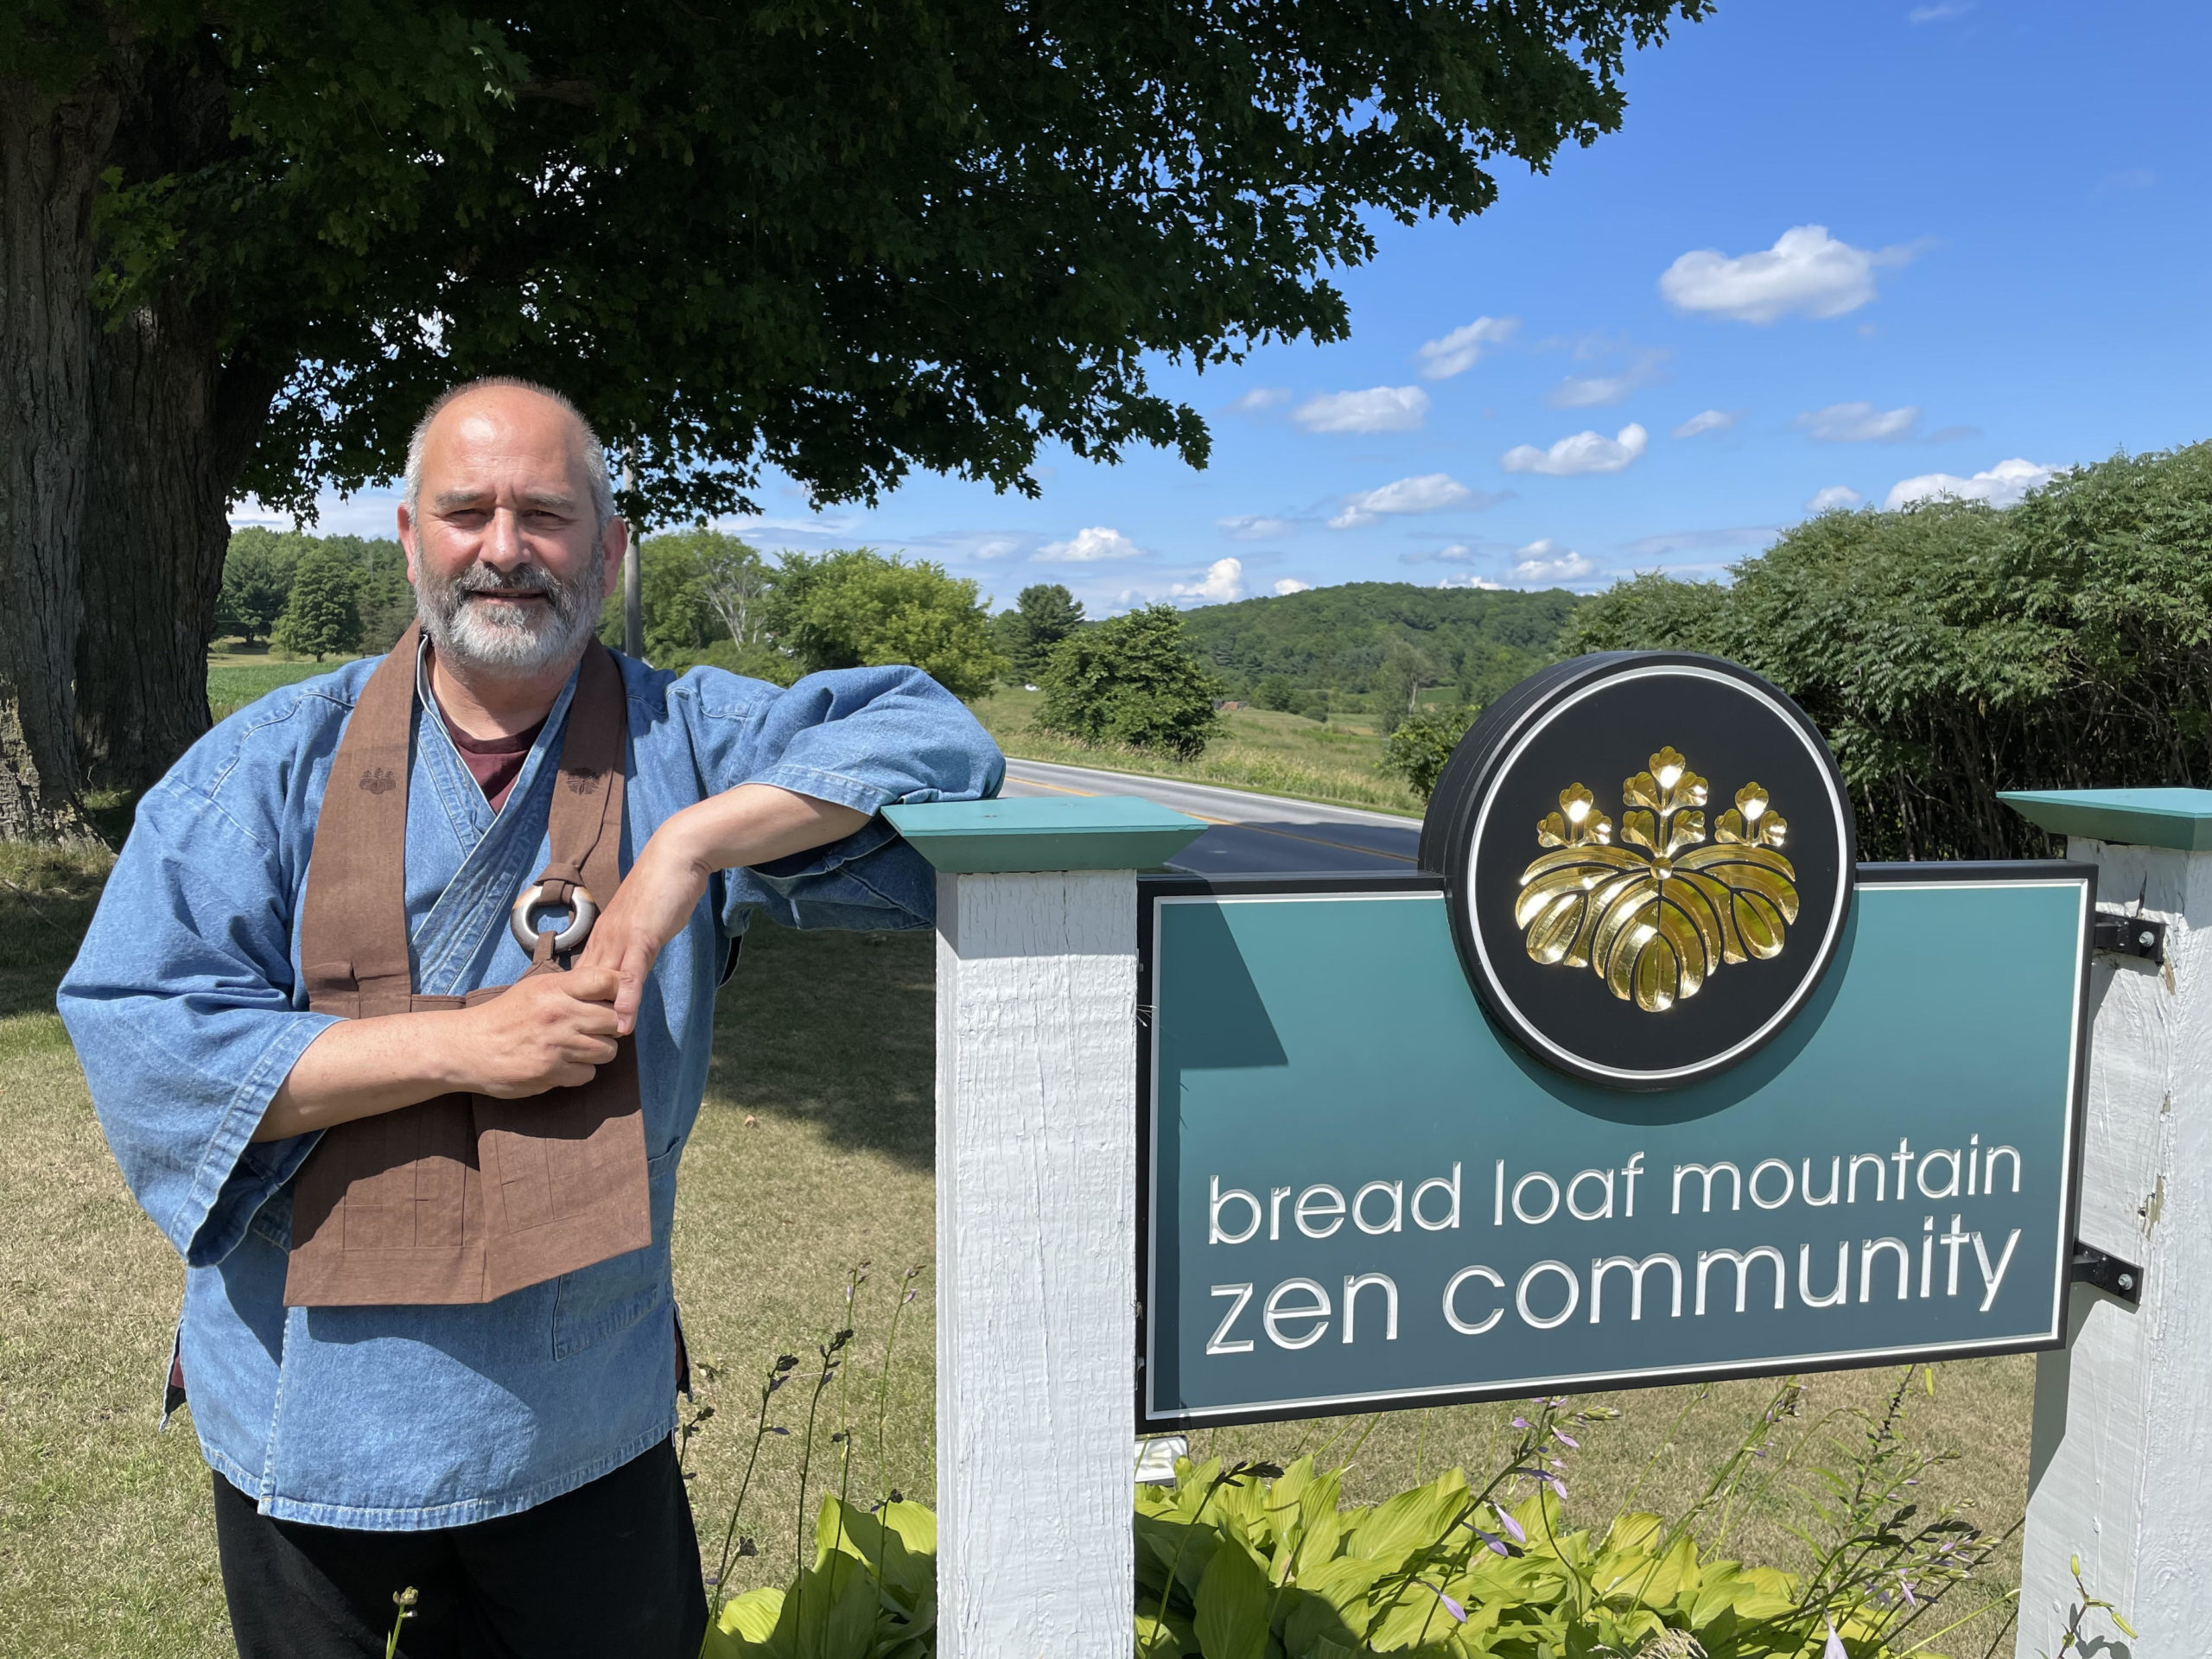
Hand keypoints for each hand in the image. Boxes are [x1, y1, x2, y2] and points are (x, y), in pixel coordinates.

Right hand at [451, 966, 623, 1096]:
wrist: (468, 1048)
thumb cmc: (505, 1015)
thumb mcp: (535, 987)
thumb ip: (572, 986)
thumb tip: (614, 987)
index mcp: (555, 988)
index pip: (606, 981)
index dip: (619, 990)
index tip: (615, 999)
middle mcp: (559, 1015)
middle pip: (616, 1020)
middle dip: (612, 1026)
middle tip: (596, 1028)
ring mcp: (556, 1046)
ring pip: (608, 1051)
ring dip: (598, 1051)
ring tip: (579, 1046)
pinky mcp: (551, 1073)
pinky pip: (589, 1074)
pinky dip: (581, 1071)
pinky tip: (564, 1064)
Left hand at [577, 784, 869, 1034]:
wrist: (677, 853)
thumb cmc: (662, 884)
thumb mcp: (643, 920)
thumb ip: (635, 944)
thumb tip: (630, 965)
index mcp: (603, 936)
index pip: (582, 978)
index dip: (575, 1004)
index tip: (570, 1030)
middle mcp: (605, 939)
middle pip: (585, 987)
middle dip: (578, 1016)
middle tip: (571, 1048)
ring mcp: (621, 939)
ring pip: (603, 985)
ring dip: (597, 1016)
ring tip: (593, 1047)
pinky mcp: (642, 938)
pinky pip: (630, 976)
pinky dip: (626, 1001)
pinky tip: (624, 1024)